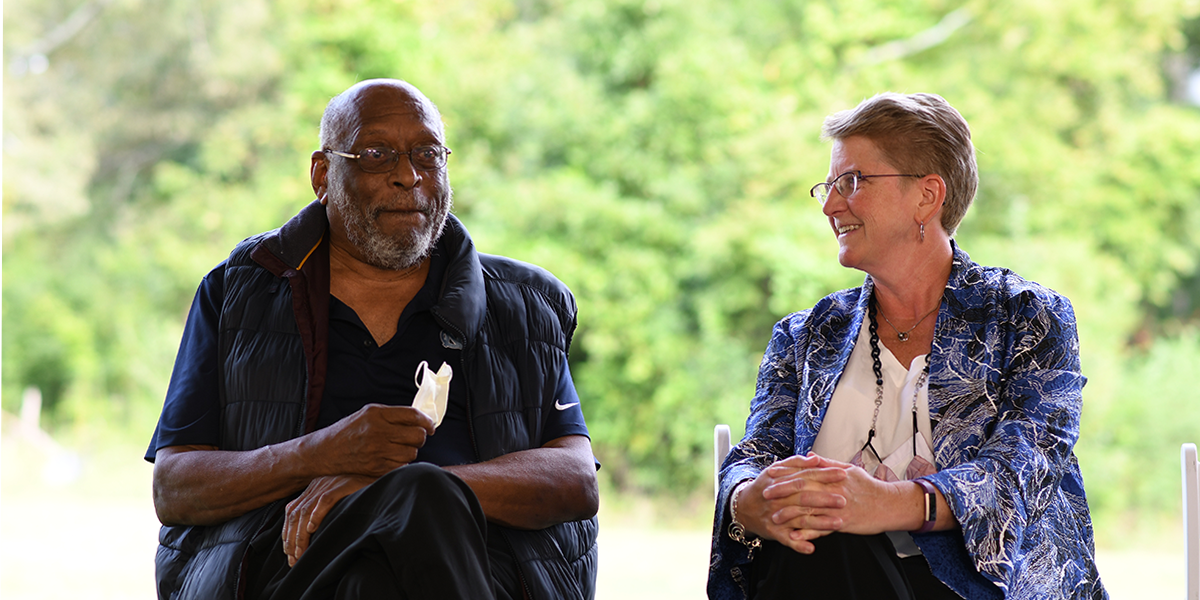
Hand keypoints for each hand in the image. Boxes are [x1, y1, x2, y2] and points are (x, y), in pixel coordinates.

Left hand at [282, 474, 374, 565]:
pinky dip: (316, 515)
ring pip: (306, 510)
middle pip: (296, 513)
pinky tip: (312, 529)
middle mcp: (318, 485)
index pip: (292, 511)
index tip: (289, 554)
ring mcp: (330, 483)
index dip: (288, 533)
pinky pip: (325, 500)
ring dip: (301, 534)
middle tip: (294, 559)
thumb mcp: (337, 504)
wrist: (382, 484)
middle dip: (292, 539)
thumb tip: (307, 538)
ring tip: (301, 552)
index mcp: (314, 488)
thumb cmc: (361, 497)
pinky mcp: (342, 484)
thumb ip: (321, 514)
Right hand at [307, 404, 434, 477]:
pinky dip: (401, 463)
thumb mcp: (368, 413)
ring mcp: (376, 452)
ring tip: (399, 448)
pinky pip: (401, 467)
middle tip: (415, 437)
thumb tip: (422, 420)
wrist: (326, 451)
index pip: (413, 416)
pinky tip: (392, 458)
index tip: (430, 426)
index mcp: (376, 414)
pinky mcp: (375, 468)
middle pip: (417, 436)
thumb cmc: (350, 430)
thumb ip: (394, 415)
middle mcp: (377, 432)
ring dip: (410, 451)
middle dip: (420, 436)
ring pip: (412, 453)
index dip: (427, 421)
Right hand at [734, 454, 847, 553]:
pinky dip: (798, 544)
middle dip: (825, 498)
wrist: (742, 507)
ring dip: (820, 523)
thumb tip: (815, 458)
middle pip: (804, 497)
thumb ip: (796, 463)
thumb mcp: (775, 470)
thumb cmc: (764, 487)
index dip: (824, 475)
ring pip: (799, 520)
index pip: (805, 476)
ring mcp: (776, 516)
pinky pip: (787, 539)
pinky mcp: (773, 532)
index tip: (843, 474)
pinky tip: (811, 548)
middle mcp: (779, 498)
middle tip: (844, 499)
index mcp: (781, 480)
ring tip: (839, 523)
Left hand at [763, 454, 912, 535]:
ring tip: (773, 518)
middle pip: (803, 490)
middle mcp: (833, 490)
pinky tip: (794, 536)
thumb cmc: (869, 487)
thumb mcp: (849, 469)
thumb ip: (827, 463)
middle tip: (765, 494)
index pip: (805, 472)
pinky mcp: (843, 523)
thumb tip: (809, 456)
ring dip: (790, 515)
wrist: (890, 504)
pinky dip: (807, 533)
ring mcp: (837, 508)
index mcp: (833, 476)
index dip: (786, 473)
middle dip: (782, 492)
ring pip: (809, 511)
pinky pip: (821, 529)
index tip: (771, 473)